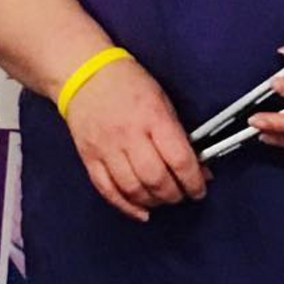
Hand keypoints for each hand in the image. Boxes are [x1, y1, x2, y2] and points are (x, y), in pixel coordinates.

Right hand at [64, 57, 211, 221]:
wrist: (84, 72)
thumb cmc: (128, 83)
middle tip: (181, 194)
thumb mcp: (161, 100)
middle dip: (174, 194)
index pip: (179, 159)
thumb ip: (179, 134)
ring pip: (133, 189)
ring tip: (162, 198)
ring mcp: (106, 148)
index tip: (199, 189)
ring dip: (153, 202)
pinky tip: (141, 210)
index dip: (194, 181)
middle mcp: (129, 134)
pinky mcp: (89, 157)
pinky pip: (108, 191)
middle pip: (156, 179)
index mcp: (152, 116)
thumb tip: (200, 168)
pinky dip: (126, 207)